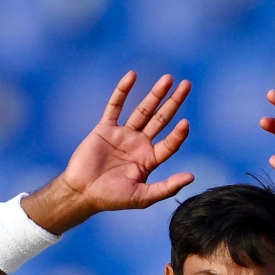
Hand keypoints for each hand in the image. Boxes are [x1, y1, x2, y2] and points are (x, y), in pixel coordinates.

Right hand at [60, 71, 194, 213]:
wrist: (82, 192)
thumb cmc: (112, 198)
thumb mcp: (142, 197)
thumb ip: (167, 188)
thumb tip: (192, 177)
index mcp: (149, 160)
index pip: (170, 144)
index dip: (178, 134)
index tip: (186, 123)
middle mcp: (139, 144)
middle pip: (161, 120)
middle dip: (173, 103)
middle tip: (187, 85)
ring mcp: (123, 134)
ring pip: (142, 110)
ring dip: (155, 94)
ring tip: (168, 78)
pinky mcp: (105, 128)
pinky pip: (115, 106)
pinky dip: (123, 91)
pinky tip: (132, 76)